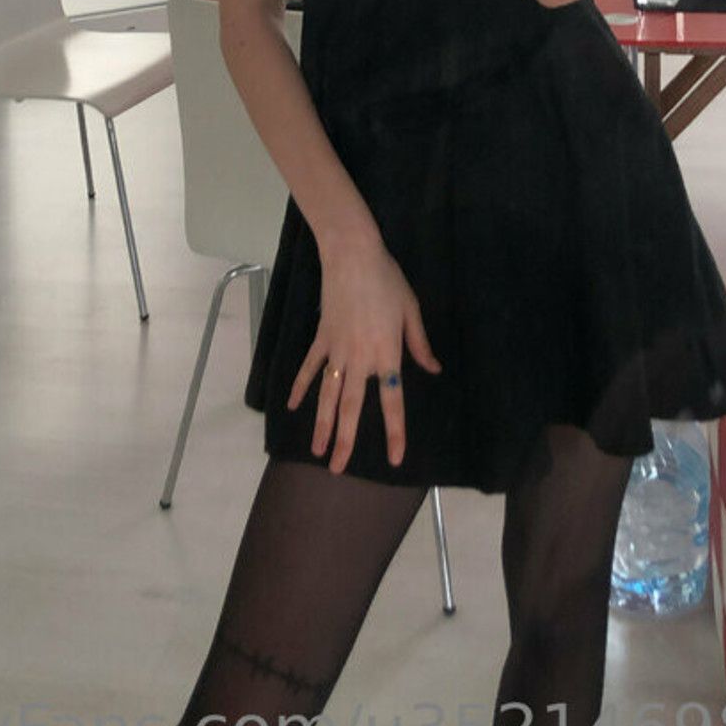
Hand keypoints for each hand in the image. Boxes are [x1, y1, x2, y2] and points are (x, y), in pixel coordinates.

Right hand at [287, 234, 441, 473]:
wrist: (352, 255)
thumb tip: (433, 370)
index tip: (394, 458)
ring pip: (328, 395)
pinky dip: (299, 386)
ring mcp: (336, 350)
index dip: (394, 432)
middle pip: (352, 408)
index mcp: (386, 354)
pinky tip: (292, 406)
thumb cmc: (387, 280)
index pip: (392, 401)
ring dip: (322, 424)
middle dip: (345, 441)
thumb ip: (419, 344)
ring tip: (317, 451)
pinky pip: (309, 366)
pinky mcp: (321, 338)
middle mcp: (359, 359)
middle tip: (337, 470)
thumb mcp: (411, 310)